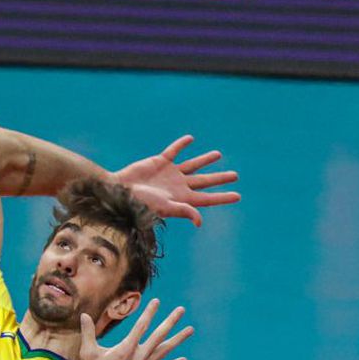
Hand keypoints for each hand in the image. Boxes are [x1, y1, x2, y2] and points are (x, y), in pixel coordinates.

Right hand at [76, 299, 191, 359]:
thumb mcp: (87, 353)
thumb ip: (88, 332)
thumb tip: (83, 315)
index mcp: (126, 349)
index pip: (141, 326)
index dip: (150, 312)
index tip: (157, 301)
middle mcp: (139, 357)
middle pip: (159, 335)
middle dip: (171, 321)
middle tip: (182, 310)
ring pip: (165, 350)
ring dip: (178, 339)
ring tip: (190, 330)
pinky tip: (183, 359)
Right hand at [111, 136, 240, 226]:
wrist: (120, 190)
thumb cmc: (140, 203)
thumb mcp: (164, 208)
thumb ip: (183, 211)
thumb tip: (200, 220)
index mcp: (182, 198)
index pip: (207, 198)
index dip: (223, 197)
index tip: (238, 195)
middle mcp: (179, 186)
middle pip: (204, 181)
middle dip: (220, 178)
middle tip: (235, 175)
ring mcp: (170, 173)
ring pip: (192, 165)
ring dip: (205, 160)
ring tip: (218, 155)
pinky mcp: (160, 162)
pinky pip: (173, 151)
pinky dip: (181, 145)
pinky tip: (190, 139)